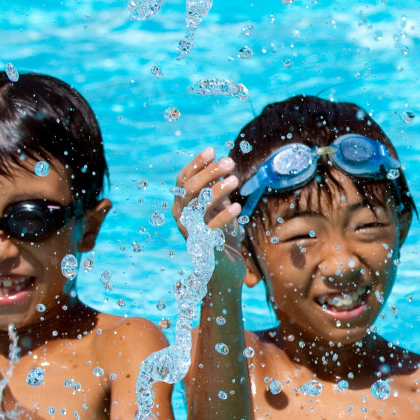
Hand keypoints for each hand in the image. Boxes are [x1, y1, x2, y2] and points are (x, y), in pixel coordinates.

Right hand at [173, 146, 248, 282]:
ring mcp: (190, 232)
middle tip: (230, 162)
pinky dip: (224, 216)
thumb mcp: (219, 208)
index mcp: (182, 205)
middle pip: (189, 188)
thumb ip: (217, 189)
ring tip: (236, 179)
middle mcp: (181, 217)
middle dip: (209, 172)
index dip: (196, 164)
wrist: (224, 270)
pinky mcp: (203, 248)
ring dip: (217, 190)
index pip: (183, 179)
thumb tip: (222, 162)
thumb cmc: (221, 235)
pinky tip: (238, 207)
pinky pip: (210, 228)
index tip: (213, 150)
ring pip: (197, 206)